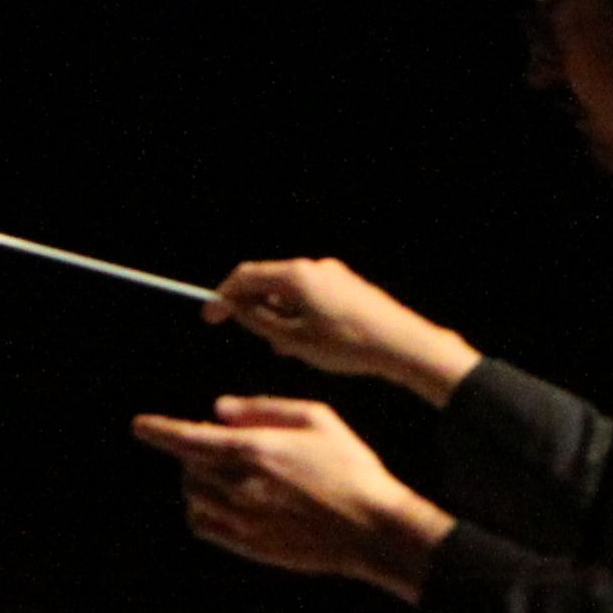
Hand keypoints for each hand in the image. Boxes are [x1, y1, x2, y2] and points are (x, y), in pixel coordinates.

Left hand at [132, 398, 456, 600]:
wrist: (372, 528)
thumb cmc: (350, 468)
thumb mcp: (317, 419)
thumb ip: (264, 409)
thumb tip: (218, 410)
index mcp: (255, 450)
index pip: (188, 439)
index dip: (160, 430)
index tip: (141, 426)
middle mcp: (241, 486)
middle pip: (190, 467)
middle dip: (194, 453)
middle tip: (218, 447)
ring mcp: (243, 520)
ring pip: (193, 498)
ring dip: (198, 482)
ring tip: (224, 475)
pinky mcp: (249, 545)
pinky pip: (205, 527)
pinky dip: (202, 512)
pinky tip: (222, 504)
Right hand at [206, 258, 478, 403]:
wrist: (402, 346)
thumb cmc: (349, 345)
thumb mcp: (294, 340)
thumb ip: (259, 322)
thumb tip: (237, 309)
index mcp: (296, 276)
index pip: (246, 276)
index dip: (223, 296)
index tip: (210, 316)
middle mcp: (314, 267)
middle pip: (267, 280)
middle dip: (252, 307)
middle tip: (248, 334)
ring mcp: (333, 274)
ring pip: (289, 290)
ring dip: (277, 314)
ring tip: (282, 345)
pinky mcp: (347, 285)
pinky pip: (310, 295)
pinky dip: (297, 313)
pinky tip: (304, 341)